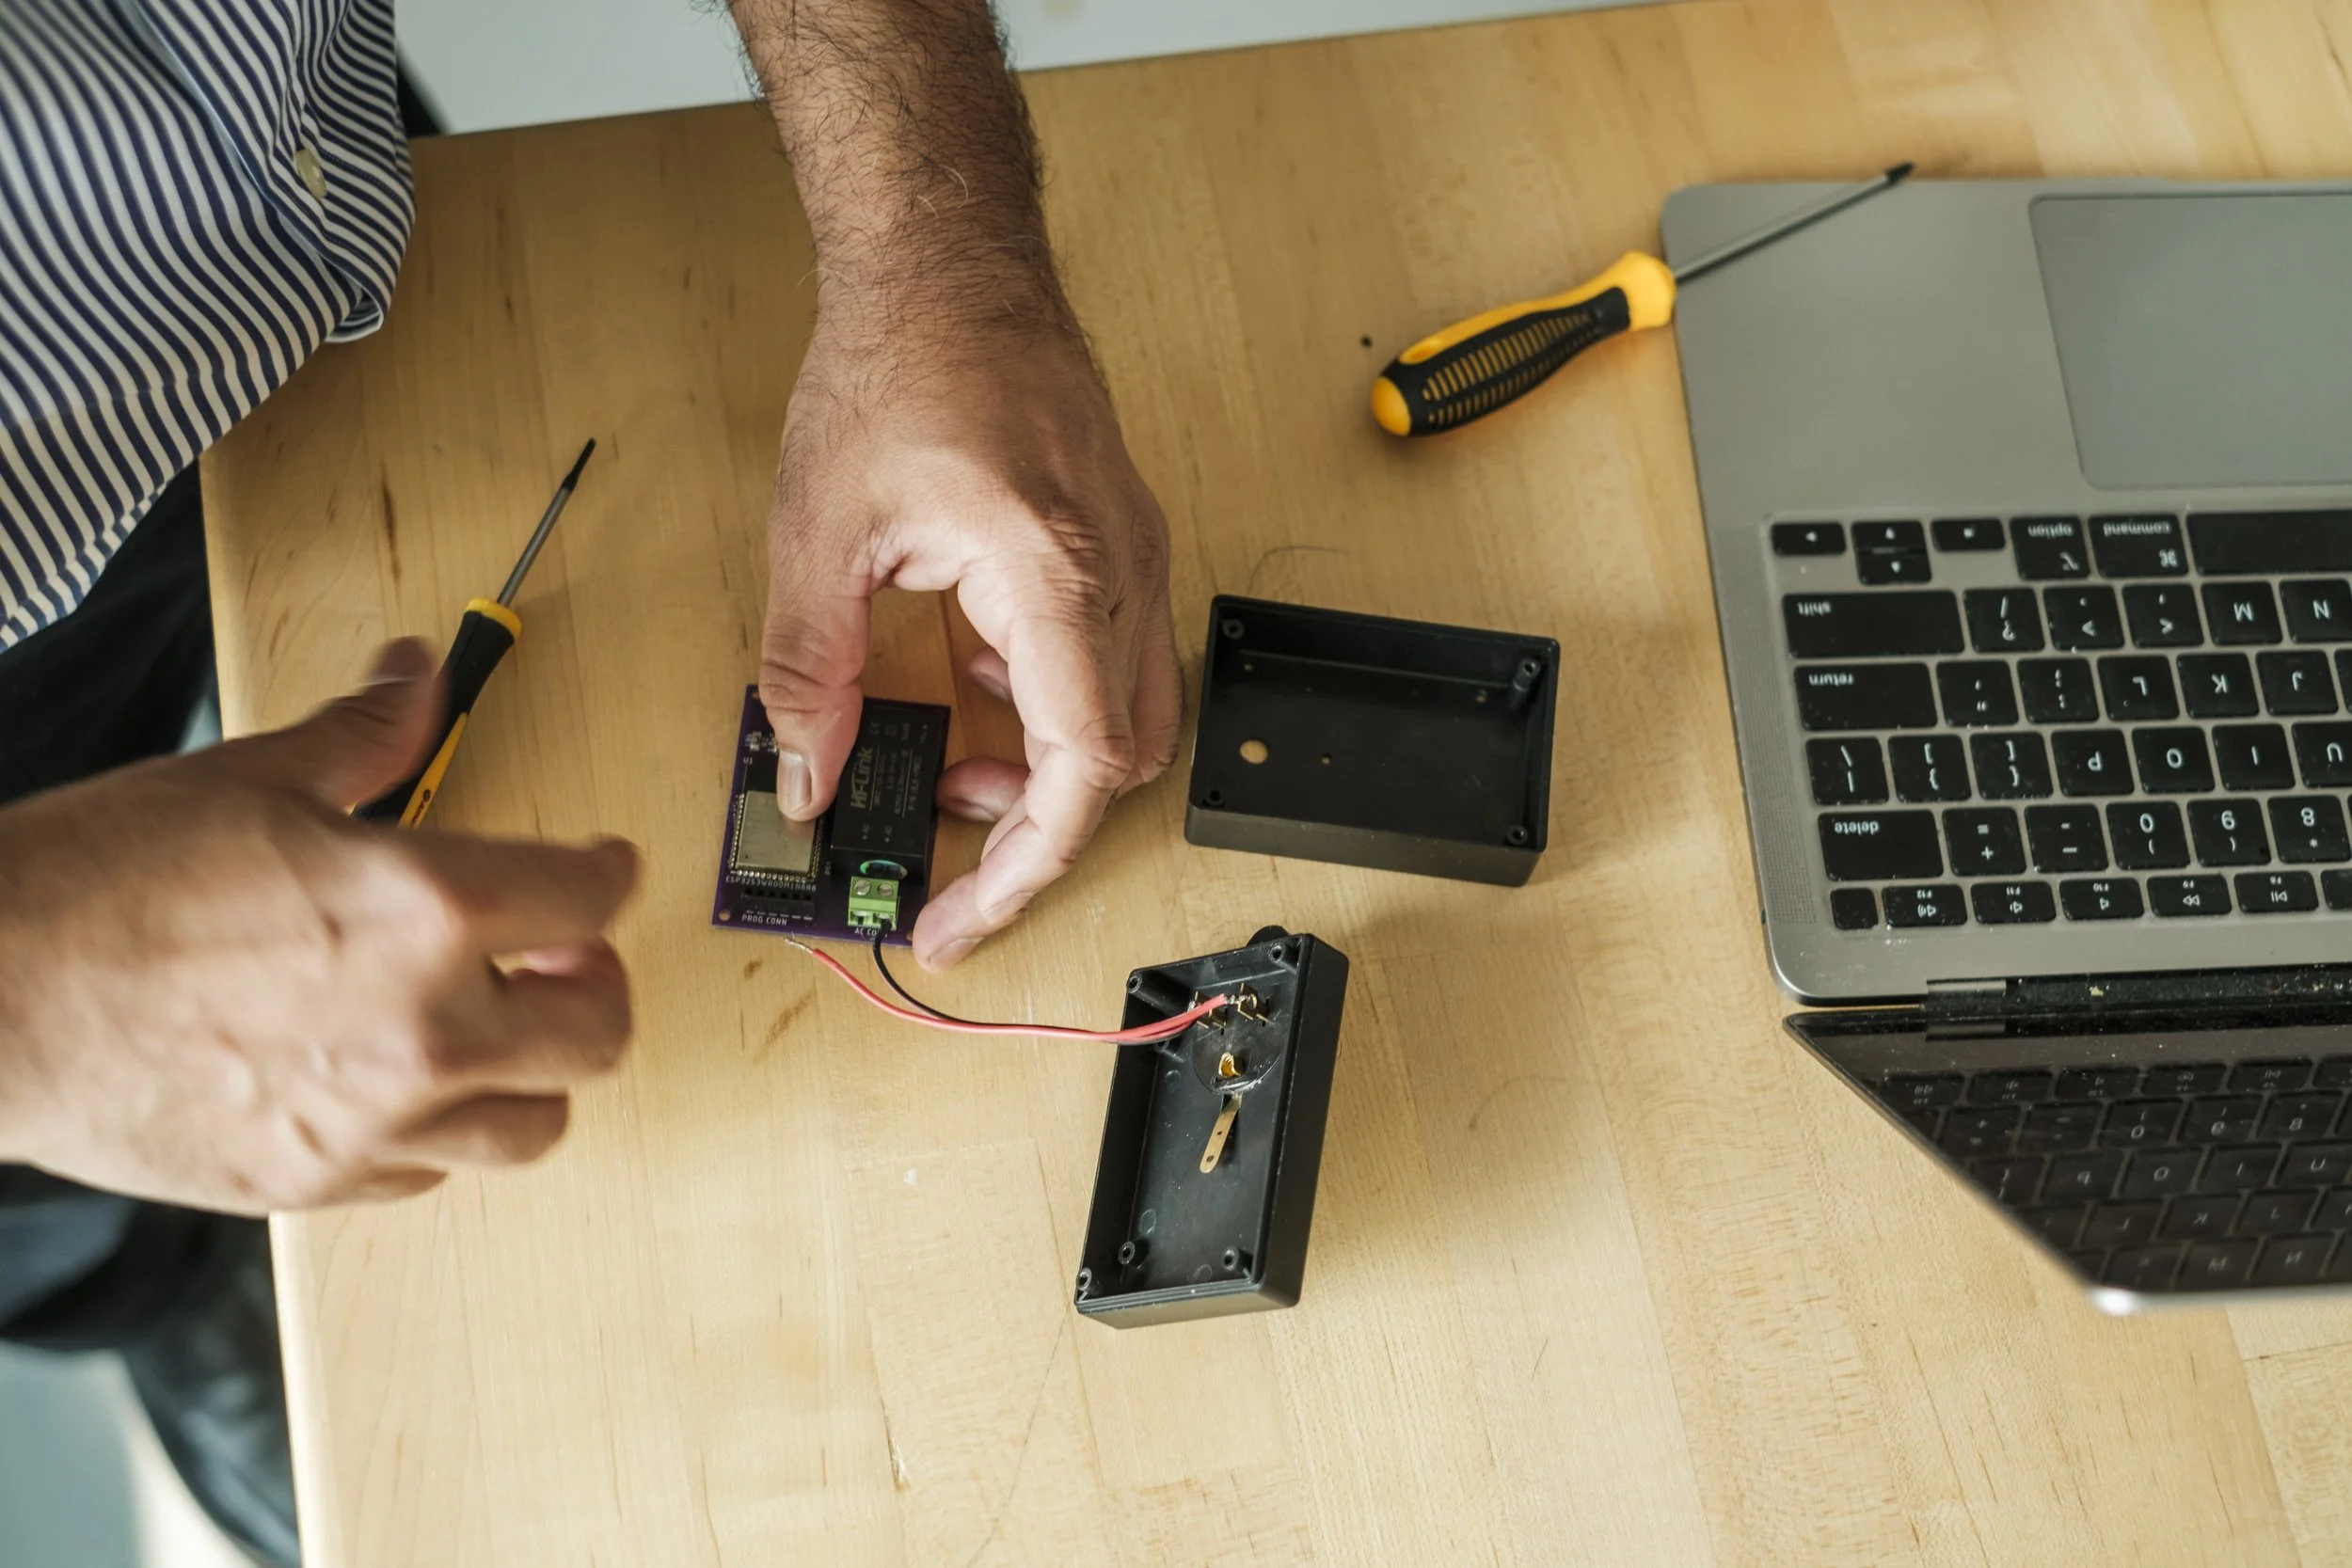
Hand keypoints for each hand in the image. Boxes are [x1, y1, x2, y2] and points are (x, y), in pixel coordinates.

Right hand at [0, 640, 639, 1213]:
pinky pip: (433, 1171)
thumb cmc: (101, 888)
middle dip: (598, 984)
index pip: (590, 898)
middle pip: (598, 1031)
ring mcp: (378, 1122)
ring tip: (502, 1027)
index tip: (604, 868)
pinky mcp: (320, 1183)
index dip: (609, 872)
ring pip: (536, 1124)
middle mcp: (427, 1029)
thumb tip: (417, 673)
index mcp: (427, 911)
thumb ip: (367, 733)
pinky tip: (407, 1084)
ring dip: (535, 1071)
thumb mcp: (252, 778)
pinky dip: (441, 1129)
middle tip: (565, 955)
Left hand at [759, 307, 1181, 968]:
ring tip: (957, 777)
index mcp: (1052, 577)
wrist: (951, 263)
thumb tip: (806, 776)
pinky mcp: (1122, 545)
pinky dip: (1056, 710)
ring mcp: (1133, 557)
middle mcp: (1116, 573)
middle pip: (1121, 765)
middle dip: (1036, 836)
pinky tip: (978, 688)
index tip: (960, 918)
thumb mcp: (820, 532)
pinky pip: (1116, 664)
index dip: (1023, 872)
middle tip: (951, 871)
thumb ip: (810, 672)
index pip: (1079, 772)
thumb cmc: (900, 361)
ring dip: (1050, 773)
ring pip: (1134, 722)